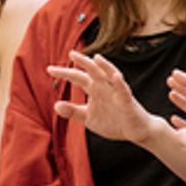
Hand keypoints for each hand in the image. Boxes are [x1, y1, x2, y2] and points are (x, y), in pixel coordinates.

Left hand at [48, 51, 169, 145]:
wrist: (136, 132)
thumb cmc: (113, 122)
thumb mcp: (88, 118)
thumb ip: (73, 111)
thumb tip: (56, 105)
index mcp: (94, 89)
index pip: (77, 78)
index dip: (65, 73)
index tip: (49, 69)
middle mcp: (105, 87)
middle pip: (92, 71)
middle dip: (82, 62)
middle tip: (70, 53)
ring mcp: (117, 92)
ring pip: (110, 76)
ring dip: (104, 66)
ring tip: (96, 58)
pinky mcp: (127, 101)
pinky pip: (123, 90)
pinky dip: (119, 83)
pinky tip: (115, 76)